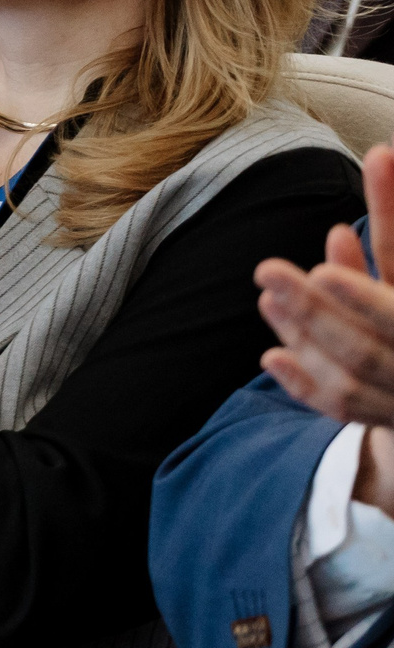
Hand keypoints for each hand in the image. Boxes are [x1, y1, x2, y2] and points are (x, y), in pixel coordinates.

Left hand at [252, 142, 393, 435]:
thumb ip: (386, 249)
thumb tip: (336, 231)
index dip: (362, 300)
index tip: (320, 272)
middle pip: (364, 351)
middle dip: (313, 311)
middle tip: (266, 269)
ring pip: (348, 380)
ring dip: (302, 338)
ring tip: (268, 298)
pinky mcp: (384, 417)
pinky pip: (342, 409)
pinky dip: (304, 384)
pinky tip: (272, 357)